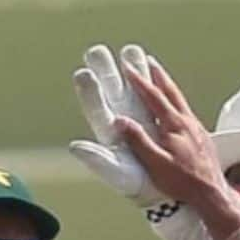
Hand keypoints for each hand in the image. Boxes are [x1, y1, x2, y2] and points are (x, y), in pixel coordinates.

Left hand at [69, 44, 166, 206]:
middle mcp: (121, 118)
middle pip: (110, 89)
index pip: (96, 106)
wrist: (165, 189)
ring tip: (128, 50)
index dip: (89, 91)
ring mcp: (139, 115)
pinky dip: (150, 76)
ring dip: (129, 67)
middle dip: (103, 69)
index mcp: (109, 132)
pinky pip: (152, 91)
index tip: (83, 74)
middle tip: (96, 52)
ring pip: (132, 85)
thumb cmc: (137, 185)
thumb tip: (74, 146)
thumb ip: (97, 160)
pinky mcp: (156, 115)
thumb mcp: (117, 175)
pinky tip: (147, 62)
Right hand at [111, 56, 239, 239]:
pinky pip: (186, 112)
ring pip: (180, 100)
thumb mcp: (155, 164)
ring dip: (168, 86)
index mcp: (174, 125)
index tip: (128, 67)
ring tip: (161, 78)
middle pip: (171, 91)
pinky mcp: (202, 137)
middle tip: (148, 61)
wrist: (212, 193)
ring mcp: (196, 128)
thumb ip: (138, 141)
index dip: (140, 81)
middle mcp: (187, 122)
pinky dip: (177, 102)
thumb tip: (120, 121)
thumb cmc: (183, 182)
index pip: (154, 96)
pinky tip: (175, 109)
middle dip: (157, 75)